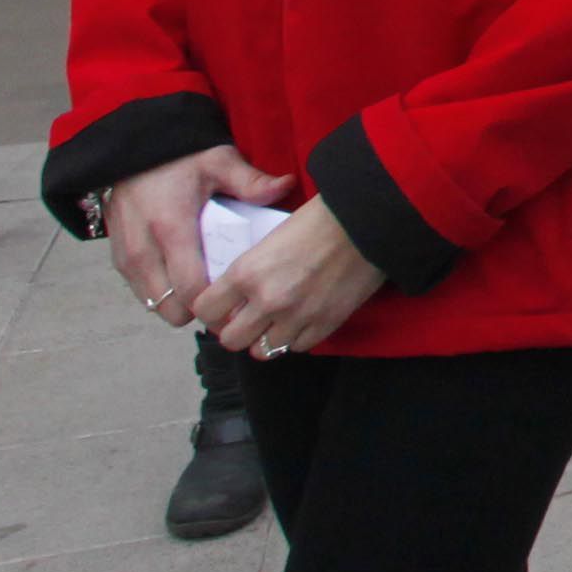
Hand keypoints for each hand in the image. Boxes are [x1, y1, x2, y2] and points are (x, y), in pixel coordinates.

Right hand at [105, 141, 285, 327]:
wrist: (130, 150)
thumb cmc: (178, 158)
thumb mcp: (218, 161)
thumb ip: (251, 181)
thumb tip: (286, 187)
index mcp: (172, 229)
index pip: (192, 290)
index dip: (217, 306)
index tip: (240, 303)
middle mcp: (143, 249)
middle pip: (170, 307)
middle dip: (198, 311)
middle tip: (224, 300)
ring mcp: (126, 257)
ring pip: (153, 304)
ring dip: (178, 304)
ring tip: (205, 291)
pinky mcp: (118, 258)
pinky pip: (141, 292)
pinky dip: (161, 293)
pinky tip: (183, 279)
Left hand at [198, 196, 384, 358]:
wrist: (367, 221)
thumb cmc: (318, 221)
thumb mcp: (268, 240)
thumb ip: (249, 272)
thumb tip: (239, 296)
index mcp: (246, 273)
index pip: (205, 311)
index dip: (210, 311)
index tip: (221, 308)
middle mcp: (267, 300)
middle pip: (230, 340)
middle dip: (236, 331)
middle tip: (247, 319)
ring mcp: (297, 316)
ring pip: (262, 351)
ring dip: (266, 338)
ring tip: (276, 323)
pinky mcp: (326, 324)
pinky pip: (297, 347)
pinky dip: (295, 337)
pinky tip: (301, 319)